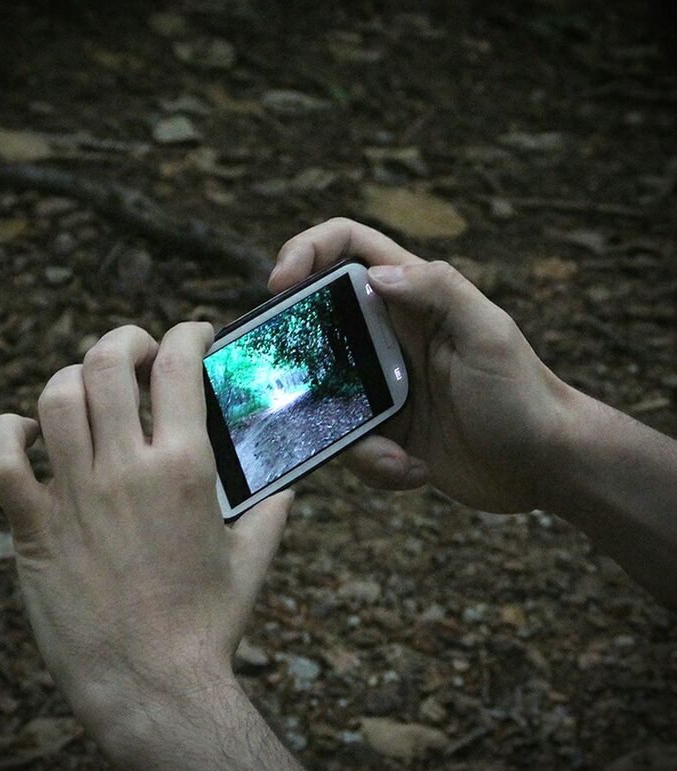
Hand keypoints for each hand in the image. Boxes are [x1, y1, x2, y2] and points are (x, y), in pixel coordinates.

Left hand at [0, 324, 294, 769]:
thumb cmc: (206, 623)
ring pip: (55, 399)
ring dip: (70, 377)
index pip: (180, 367)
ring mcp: (76, 495)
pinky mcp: (35, 528)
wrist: (150, 683)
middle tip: (136, 349)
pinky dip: (7, 433)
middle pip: (107, 364)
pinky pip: (3, 461)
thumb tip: (290, 486)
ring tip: (87, 385)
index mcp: (185, 469)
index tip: (192, 332)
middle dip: (123, 340)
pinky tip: (26, 430)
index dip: (186, 333)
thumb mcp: (251, 559)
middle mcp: (127, 470)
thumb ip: (272, 511)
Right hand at [271, 218, 569, 511]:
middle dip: (301, 354)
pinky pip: (351, 443)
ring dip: (350, 432)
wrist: (543, 468)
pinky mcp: (384, 429)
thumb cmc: (524, 395)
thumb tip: (376, 273)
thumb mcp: (488, 333)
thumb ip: (438, 290)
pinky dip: (375, 464)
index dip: (308, 250)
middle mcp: (388, 335)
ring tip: (396, 454)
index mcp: (412, 299)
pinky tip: (415, 470)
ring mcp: (382, 384)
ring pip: (325, 394)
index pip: (349, 248)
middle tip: (293, 384)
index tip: (279, 282)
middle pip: (317, 323)